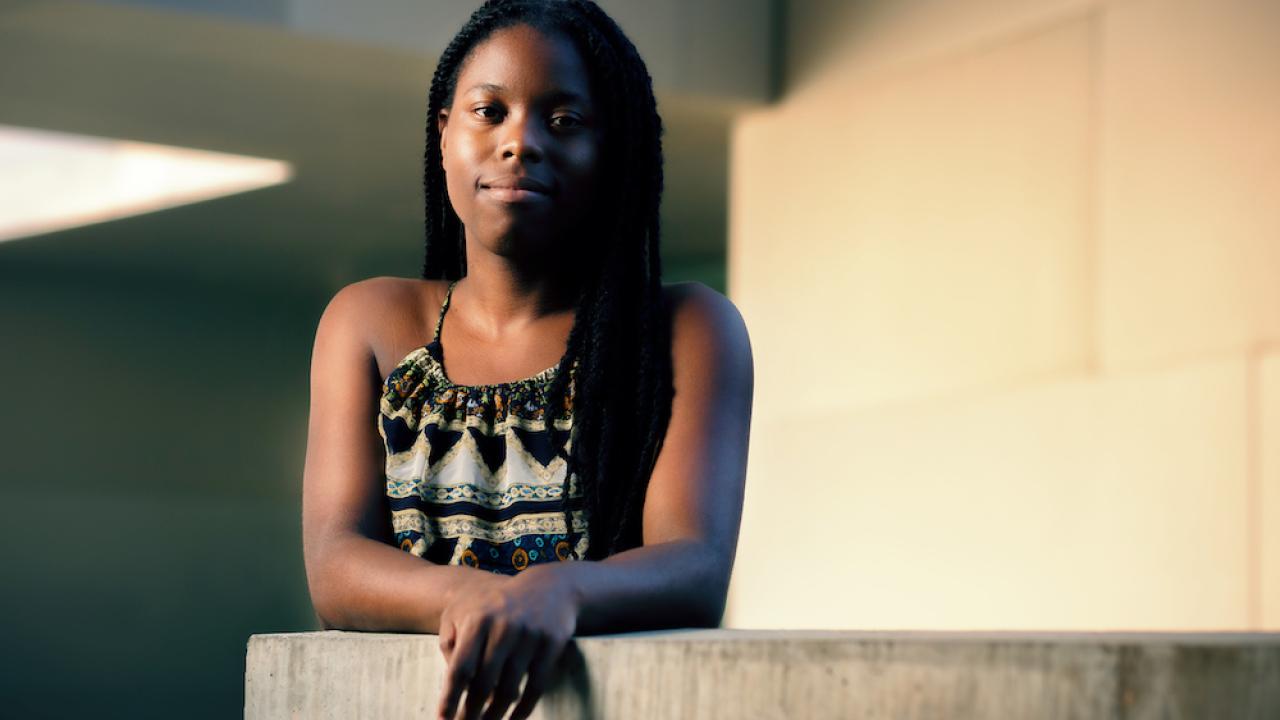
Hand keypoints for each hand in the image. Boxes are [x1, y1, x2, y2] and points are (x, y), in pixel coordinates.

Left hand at [437, 563, 579, 719]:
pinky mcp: (551, 644)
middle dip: (472, 712)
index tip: (443, 718)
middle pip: (484, 683)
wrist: (549, 587)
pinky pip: (536, 685)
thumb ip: (451, 641)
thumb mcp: (465, 610)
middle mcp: (503, 628)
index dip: (451, 697)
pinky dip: (524, 708)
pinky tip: (514, 719)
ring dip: (496, 714)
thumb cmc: (498, 604)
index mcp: (478, 620)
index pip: (461, 668)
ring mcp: (530, 636)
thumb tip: (452, 681)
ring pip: (509, 688)